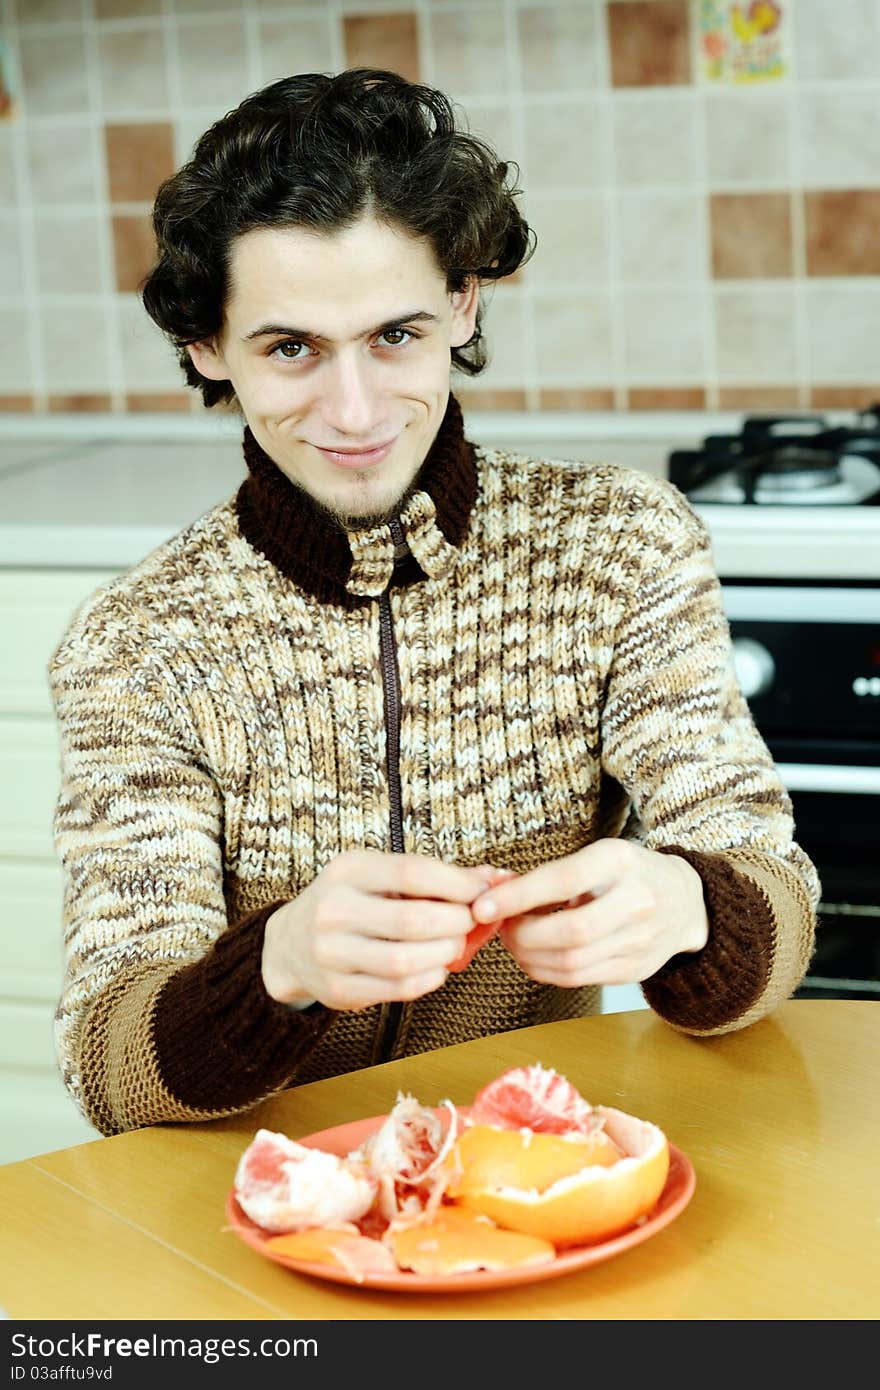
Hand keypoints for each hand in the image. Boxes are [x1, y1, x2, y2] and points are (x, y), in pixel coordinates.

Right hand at [261, 850, 494, 1010]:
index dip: (456, 883)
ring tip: (454, 945)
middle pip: (413, 919)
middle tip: (470, 921)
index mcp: (347, 871)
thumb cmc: (350, 903)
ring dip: (445, 954)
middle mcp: (333, 910)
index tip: (482, 890)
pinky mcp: (338, 990)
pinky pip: (398, 988)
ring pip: (406, 960)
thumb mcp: (378, 876)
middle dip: (456, 922)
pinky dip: (429, 978)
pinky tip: (436, 967)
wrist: (290, 945)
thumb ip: (432, 877)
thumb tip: (491, 878)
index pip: (411, 872)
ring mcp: (331, 953)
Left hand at [470, 840, 708, 987]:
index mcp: (620, 862)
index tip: (483, 906)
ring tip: (515, 942)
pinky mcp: (635, 970)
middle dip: (522, 935)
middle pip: (570, 932)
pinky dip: (546, 971)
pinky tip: (535, 957)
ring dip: (529, 957)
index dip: (518, 897)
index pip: (563, 880)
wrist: (686, 902)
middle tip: (502, 928)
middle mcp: (636, 901)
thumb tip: (492, 892)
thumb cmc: (627, 874)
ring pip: (571, 963)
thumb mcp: (596, 858)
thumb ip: (548, 876)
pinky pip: (579, 979)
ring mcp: (640, 940)